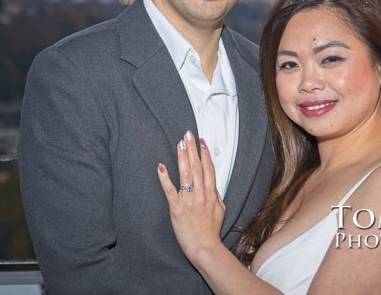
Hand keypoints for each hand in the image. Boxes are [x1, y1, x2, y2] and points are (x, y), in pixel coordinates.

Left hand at [157, 131, 225, 261]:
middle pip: (197, 167)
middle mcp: (201, 194)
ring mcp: (189, 201)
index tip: (200, 140)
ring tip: (179, 143)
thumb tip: (213, 184)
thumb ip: (216, 195)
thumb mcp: (220, 210)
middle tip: (188, 133)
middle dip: (192, 149)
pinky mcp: (177, 208)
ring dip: (182, 158)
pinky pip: (170, 190)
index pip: (208, 168)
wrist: (204, 248)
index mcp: (211, 194)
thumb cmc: (211, 230)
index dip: (204, 153)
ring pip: (185, 175)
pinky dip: (165, 178)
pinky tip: (161, 166)